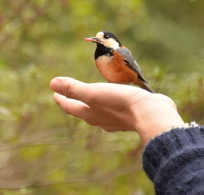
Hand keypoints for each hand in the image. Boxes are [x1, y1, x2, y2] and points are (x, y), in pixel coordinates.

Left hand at [50, 77, 183, 143]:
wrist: (151, 115)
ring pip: (99, 111)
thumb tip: (52, 83)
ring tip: (91, 97)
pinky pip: (115, 109)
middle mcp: (101, 119)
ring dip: (93, 104)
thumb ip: (73, 88)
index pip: (70, 106)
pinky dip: (109, 103)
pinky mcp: (130, 115)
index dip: (61, 99)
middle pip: (83, 110)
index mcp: (89, 114)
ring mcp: (116, 119)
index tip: (54, 94)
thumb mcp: (93, 93)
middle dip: (75, 102)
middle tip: (68, 96)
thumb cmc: (119, 102)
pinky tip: (116, 99)